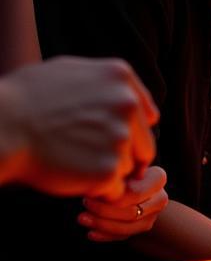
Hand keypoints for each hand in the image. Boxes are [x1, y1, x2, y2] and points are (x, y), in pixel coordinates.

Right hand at [0, 56, 158, 197]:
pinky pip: (114, 189)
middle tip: (89, 156)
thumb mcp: (67, 70)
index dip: (128, 132)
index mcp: (118, 76)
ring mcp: (119, 137)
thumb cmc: (24, 99)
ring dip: (109, 172)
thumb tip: (131, 95)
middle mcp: (126, 104)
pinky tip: (73, 176)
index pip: (146, 116)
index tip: (105, 138)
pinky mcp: (108, 169)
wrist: (0, 128)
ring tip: (75, 162)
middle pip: (144, 145)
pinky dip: (98, 190)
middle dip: (123, 155)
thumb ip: (105, 82)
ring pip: (129, 168)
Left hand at [78, 166, 168, 241]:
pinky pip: (124, 236)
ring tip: (82, 219)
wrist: (132, 180)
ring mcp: (153, 215)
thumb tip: (99, 184)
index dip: (113, 197)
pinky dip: (106, 236)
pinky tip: (91, 233)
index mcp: (157, 179)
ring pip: (128, 227)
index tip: (92, 192)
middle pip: (132, 213)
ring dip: (102, 225)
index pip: (135, 194)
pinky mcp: (144, 227)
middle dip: (105, 212)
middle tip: (84, 204)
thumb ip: (115, 172)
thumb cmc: (122, 168)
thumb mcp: (120, 165)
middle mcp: (161, 198)